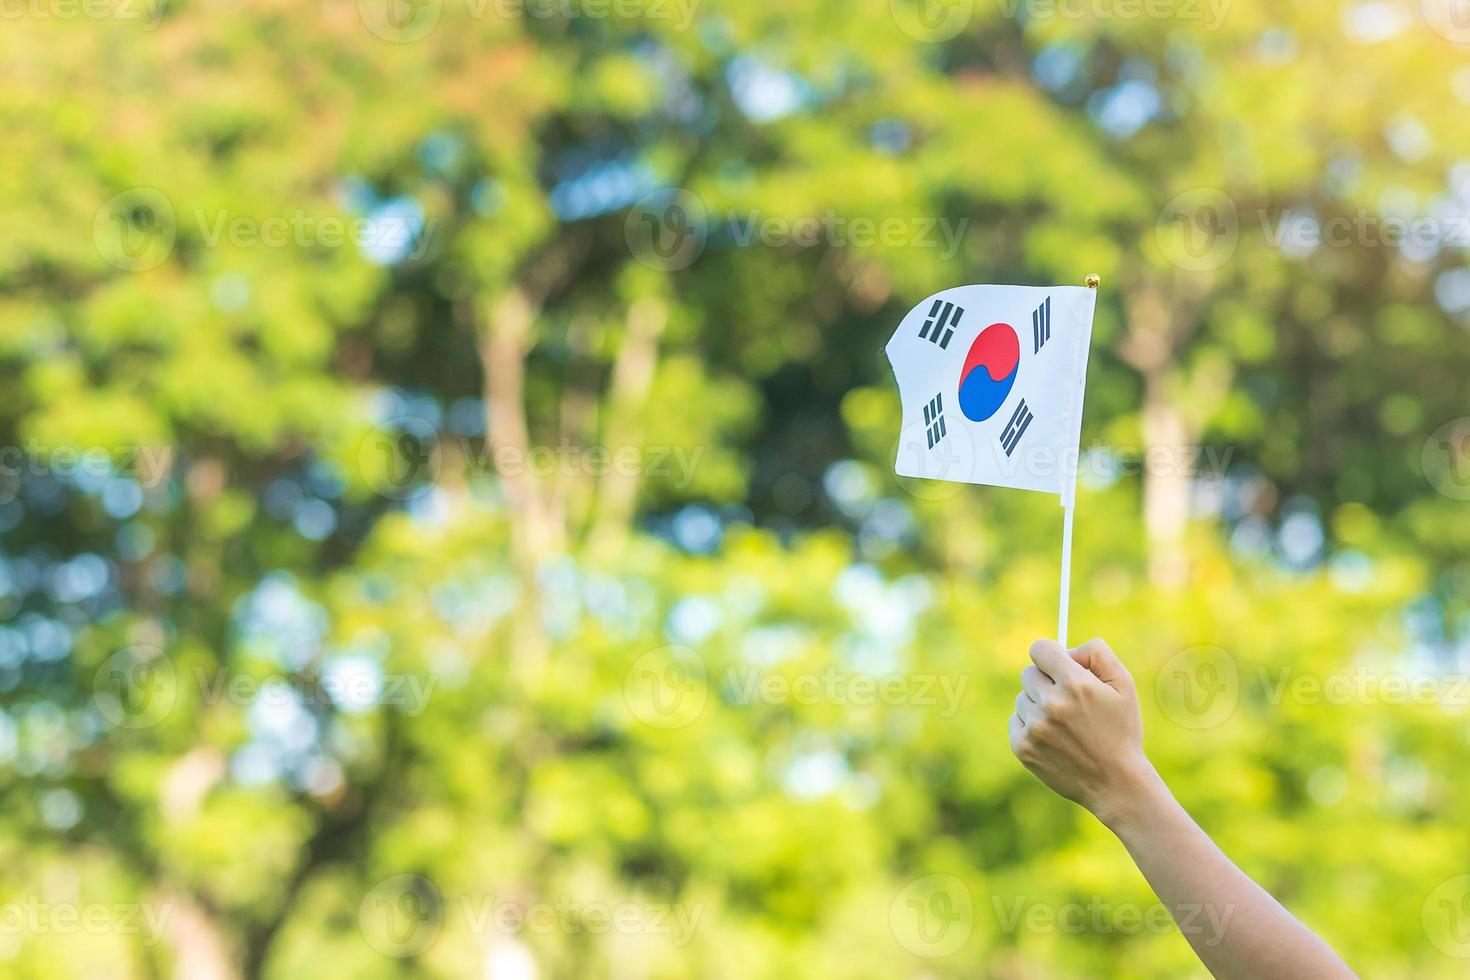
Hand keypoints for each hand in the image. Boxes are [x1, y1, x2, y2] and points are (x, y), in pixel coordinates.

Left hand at [1008, 637, 1159, 826]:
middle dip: (1047, 681)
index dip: (1050, 654)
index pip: (1040, 649)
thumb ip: (1097, 654)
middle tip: (1068, 699)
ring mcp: (1033, 728)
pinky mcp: (1022, 747)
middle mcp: (1050, 704)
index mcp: (1075, 685)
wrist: (1116, 783)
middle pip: (1029, 673)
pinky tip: (1055, 739)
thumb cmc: (1121, 730)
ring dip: (1039, 705)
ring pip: (1023, 698)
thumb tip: (1067, 648)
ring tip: (1065, 725)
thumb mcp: (1124, 685)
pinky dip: (1031, 725)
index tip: (1057, 664)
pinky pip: (1017, 720)